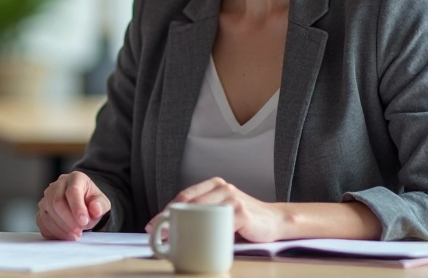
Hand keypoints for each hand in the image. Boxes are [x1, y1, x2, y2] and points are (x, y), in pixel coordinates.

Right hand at [36, 172, 110, 240]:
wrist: (83, 204)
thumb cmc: (91, 201)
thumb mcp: (101, 201)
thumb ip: (100, 205)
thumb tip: (96, 209)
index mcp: (75, 178)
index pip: (72, 191)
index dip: (77, 207)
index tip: (84, 221)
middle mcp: (57, 185)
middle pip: (57, 202)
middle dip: (68, 220)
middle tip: (80, 231)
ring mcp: (47, 197)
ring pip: (48, 213)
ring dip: (61, 228)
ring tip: (75, 234)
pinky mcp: (42, 210)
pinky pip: (42, 222)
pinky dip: (53, 232)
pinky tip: (65, 235)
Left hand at [146, 177, 285, 242]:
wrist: (275, 221)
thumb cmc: (244, 219)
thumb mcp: (222, 210)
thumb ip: (204, 212)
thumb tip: (173, 227)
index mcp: (215, 184)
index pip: (184, 196)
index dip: (165, 210)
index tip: (153, 224)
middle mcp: (223, 188)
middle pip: (189, 202)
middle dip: (169, 219)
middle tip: (158, 235)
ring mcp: (232, 199)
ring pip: (201, 212)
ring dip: (183, 227)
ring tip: (171, 240)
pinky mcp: (241, 213)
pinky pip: (219, 224)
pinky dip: (207, 234)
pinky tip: (198, 242)